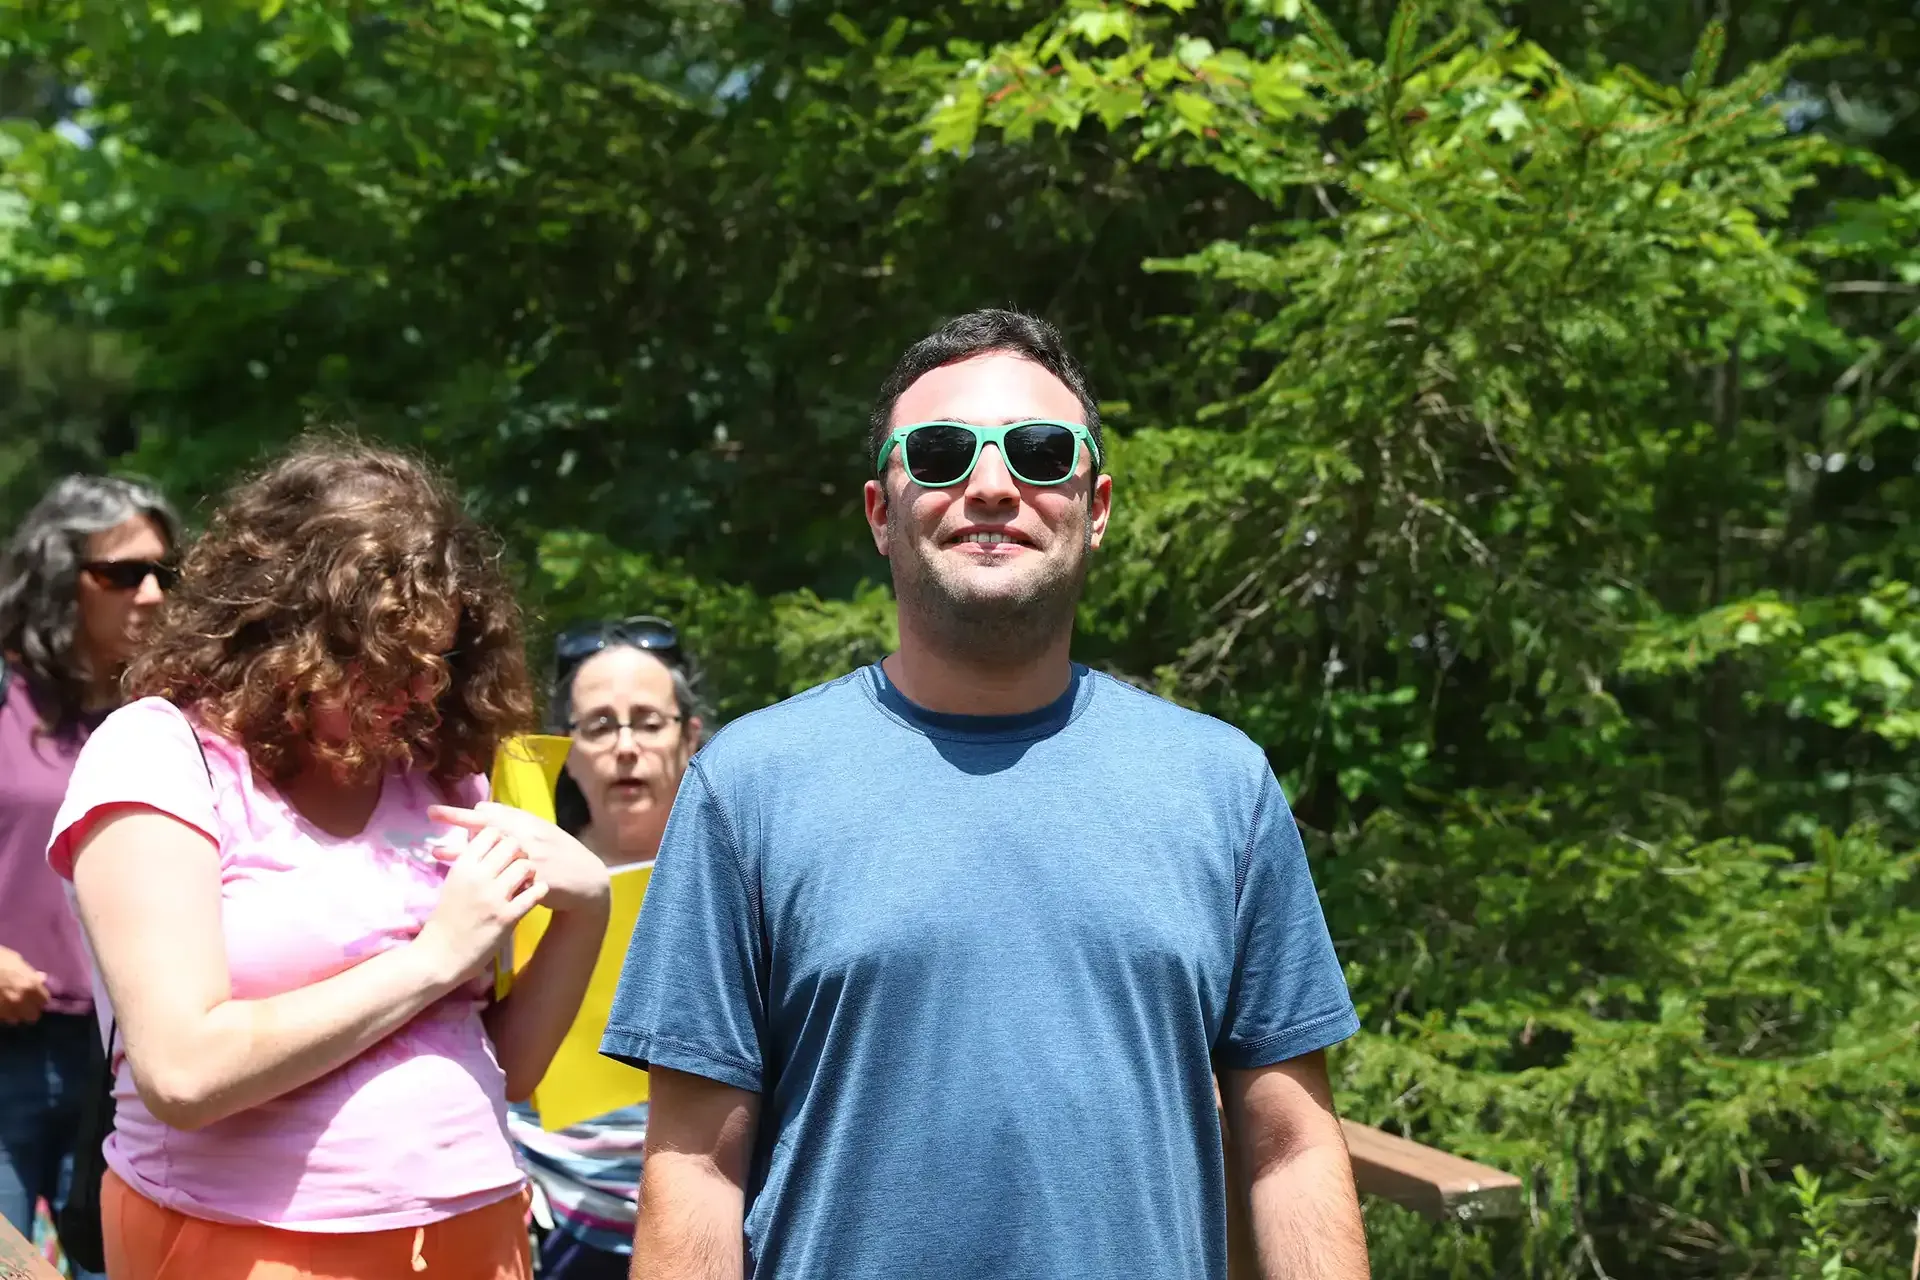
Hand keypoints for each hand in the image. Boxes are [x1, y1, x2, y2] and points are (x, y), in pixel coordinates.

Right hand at [0, 946, 49, 1024]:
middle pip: (32, 1015)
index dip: (39, 998)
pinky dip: (2, 1015)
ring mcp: (5, 1010)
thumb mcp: (16, 960)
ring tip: (8, 1005)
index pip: (44, 1001)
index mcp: (31, 985)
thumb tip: (42, 979)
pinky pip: (2, 1019)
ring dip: (14, 1014)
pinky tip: (0, 1006)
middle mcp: (20, 1000)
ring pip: (15, 1020)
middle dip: (29, 1010)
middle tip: (22, 1004)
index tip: (35, 996)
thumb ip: (30, 974)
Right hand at [414, 828, 545, 986]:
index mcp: (462, 866)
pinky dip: (538, 891)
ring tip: (526, 880)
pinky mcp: (507, 917)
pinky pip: (535, 893)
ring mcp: (494, 896)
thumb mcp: (452, 884)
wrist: (439, 956)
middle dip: (519, 852)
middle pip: (512, 845)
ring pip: (526, 866)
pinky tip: (534, 894)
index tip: (502, 849)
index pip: (490, 833)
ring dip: (530, 872)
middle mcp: (479, 876)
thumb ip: (470, 865)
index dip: (501, 838)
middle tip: (518, 864)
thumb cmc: (445, 920)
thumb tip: (486, 845)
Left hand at [429, 802, 610, 916]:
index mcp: (526, 822)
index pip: (491, 811)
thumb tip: (485, 810)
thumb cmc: (558, 853)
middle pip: (485, 822)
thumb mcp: (539, 832)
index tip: (441, 814)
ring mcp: (528, 856)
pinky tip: (464, 880)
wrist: (585, 879)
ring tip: (434, 852)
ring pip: (487, 850)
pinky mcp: (531, 878)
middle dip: (456, 816)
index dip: (467, 814)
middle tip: (431, 812)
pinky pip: (500, 877)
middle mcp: (525, 834)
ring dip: (459, 851)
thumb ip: (513, 823)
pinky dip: (480, 877)